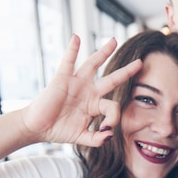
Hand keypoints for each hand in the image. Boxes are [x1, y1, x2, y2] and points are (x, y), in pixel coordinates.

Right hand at [20, 35, 141, 145]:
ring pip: (93, 64)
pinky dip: (72, 50)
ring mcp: (77, 83)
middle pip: (112, 79)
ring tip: (114, 41)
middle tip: (140, 62)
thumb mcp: (81, 137)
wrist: (38, 128)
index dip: (114, 118)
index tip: (107, 129)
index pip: (113, 106)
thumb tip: (109, 136)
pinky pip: (68, 61)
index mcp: (95, 106)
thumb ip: (96, 139)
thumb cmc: (59, 131)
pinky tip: (77, 38)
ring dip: (104, 52)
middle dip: (126, 71)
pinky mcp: (62, 79)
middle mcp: (89, 92)